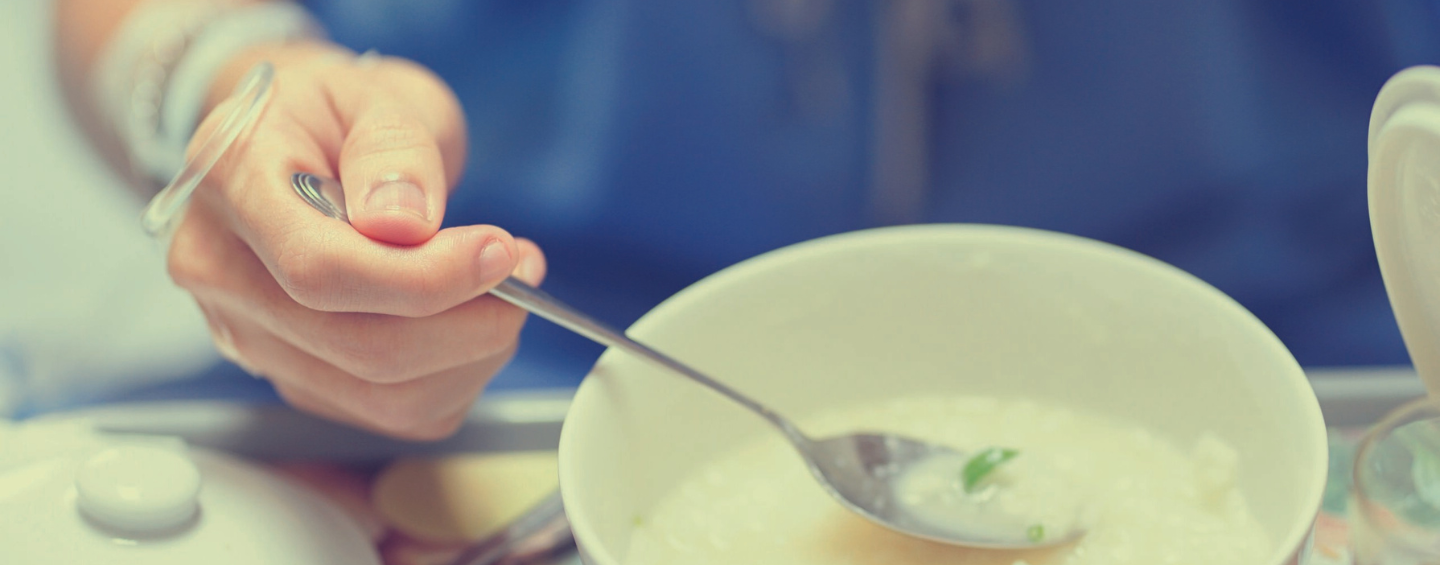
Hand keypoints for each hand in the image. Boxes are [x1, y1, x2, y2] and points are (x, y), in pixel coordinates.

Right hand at [167, 41, 545, 439]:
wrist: (294, 138)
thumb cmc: (333, 111)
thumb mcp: (370, 93)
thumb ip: (392, 147)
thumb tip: (406, 223)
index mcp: (230, 184)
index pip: (321, 269)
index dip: (425, 277)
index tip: (497, 251)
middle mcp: (222, 274)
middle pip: (360, 346)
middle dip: (469, 320)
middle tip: (521, 269)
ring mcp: (252, 337)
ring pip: (385, 396)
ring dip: (473, 355)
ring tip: (504, 294)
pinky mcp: (295, 378)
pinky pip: (393, 413)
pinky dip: (457, 378)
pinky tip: (470, 324)